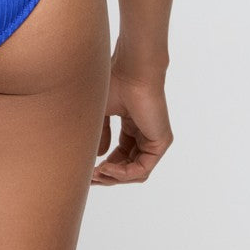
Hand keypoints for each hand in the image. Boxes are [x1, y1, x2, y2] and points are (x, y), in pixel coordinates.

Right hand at [91, 53, 172, 185]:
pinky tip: (108, 168)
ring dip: (114, 177)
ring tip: (97, 174)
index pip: (121, 156)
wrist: (132, 71)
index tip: (88, 171)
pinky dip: (124, 173)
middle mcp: (144, 134)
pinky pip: (142, 168)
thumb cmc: (115, 82)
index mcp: (132, 126)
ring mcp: (154, 139)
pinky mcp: (161, 142)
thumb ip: (102, 135)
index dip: (105, 166)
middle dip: (108, 175)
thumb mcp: (102, 114)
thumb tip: (99, 156)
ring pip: (135, 171)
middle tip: (91, 178)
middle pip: (128, 167)